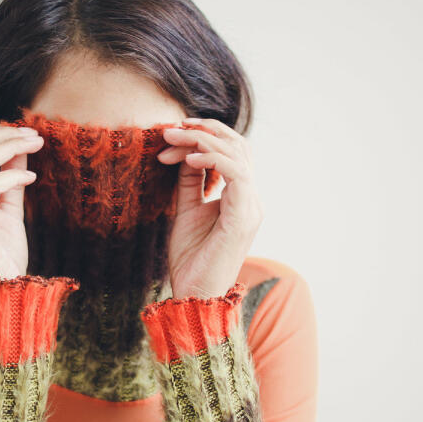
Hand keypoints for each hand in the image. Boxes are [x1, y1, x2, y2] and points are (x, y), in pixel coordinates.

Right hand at [0, 123, 44, 279]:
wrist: (3, 297)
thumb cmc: (3, 258)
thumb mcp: (8, 210)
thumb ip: (10, 180)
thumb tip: (20, 148)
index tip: (21, 130)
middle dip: (1, 136)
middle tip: (33, 134)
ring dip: (9, 149)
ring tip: (35, 146)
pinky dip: (11, 177)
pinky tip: (31, 178)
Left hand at [157, 117, 262, 298]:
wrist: (194, 294)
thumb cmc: (191, 258)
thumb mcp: (186, 209)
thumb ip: (190, 181)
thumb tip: (185, 150)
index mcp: (240, 197)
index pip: (231, 151)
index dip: (203, 135)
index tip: (171, 133)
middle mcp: (251, 199)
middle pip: (238, 145)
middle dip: (204, 129)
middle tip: (172, 127)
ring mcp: (251, 207)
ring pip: (238, 153)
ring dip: (203, 139)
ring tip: (173, 137)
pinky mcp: (244, 217)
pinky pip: (237, 174)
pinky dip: (213, 159)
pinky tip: (188, 157)